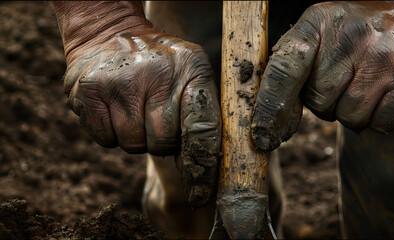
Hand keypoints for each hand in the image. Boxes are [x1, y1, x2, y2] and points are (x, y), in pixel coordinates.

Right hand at [54, 2, 220, 206]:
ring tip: (135, 106)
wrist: (109, 33)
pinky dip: (112, 132)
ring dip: (136, 135)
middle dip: (162, 139)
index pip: (203, 128)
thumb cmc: (160, 63)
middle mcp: (154, 74)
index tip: (201, 191)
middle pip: (164, 143)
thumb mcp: (190, 73)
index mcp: (190, 69)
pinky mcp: (87, 93)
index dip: (202, 165)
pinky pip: (106, 140)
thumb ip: (199, 115)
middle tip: (155, 114)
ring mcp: (117, 83)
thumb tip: (195, 167)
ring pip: (133, 144)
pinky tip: (115, 107)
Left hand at [252, 1, 393, 150]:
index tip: (263, 135)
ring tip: (365, 84)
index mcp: (319, 22)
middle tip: (344, 80)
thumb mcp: (321, 29)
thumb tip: (273, 116)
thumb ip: (295, 64)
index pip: (284, 68)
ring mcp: (383, 58)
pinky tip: (385, 94)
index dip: (269, 106)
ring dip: (353, 113)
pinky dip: (380, 119)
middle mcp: (351, 37)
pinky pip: (380, 124)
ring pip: (349, 118)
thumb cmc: (357, 31)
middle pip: (318, 102)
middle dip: (326, 102)